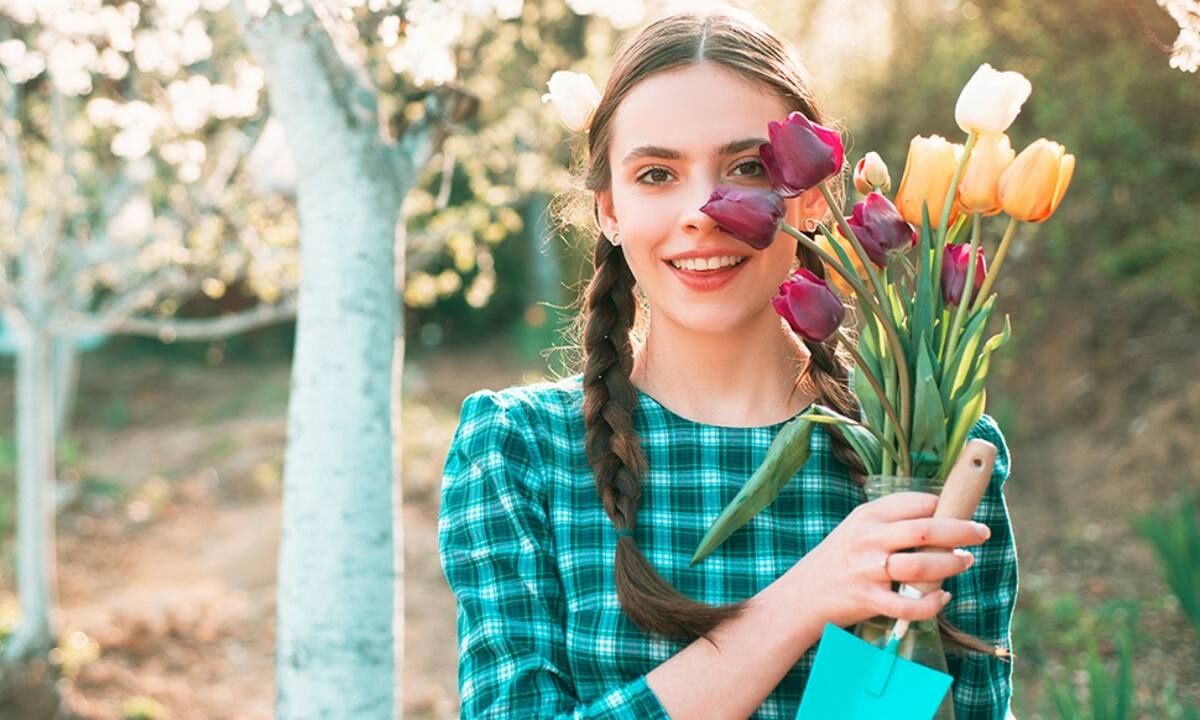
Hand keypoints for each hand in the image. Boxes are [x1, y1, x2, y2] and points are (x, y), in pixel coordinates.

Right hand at [788, 491, 991, 628]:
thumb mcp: (856, 529)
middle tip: (982, 532)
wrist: (801, 596)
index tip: (960, 510)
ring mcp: (868, 570)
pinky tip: (941, 598)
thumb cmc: (836, 561)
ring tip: (964, 561)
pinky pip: (910, 605)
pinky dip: (932, 603)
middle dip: (962, 530)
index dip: (944, 506)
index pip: (916, 502)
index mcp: (867, 516)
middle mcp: (868, 539)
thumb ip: (890, 523)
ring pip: (922, 565)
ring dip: (951, 563)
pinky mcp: (868, 600)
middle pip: (925, 529)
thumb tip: (937, 518)